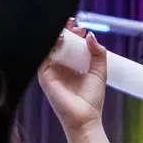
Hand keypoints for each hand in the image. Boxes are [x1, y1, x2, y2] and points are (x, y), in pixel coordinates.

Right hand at [39, 23, 109, 141]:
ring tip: (68, 29)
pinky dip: (49, 45)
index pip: (70, 44)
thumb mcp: (99, 71)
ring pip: (50, 47)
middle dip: (66, 31)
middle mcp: (60, 66)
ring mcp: (51, 70)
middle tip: (74, 25)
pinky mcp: (44, 75)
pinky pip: (42, 56)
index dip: (74, 34)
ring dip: (57, 35)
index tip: (82, 30)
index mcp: (72, 65)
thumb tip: (90, 35)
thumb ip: (98, 53)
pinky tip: (59, 39)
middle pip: (59, 43)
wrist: (85, 118)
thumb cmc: (92, 99)